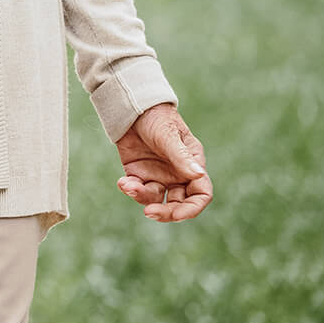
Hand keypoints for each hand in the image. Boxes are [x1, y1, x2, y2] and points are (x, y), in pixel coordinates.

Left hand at [114, 103, 211, 221]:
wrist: (132, 107)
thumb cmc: (157, 117)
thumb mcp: (169, 136)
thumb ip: (181, 157)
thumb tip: (198, 175)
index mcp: (192, 166)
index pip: (201, 194)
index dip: (192, 208)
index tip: (177, 214)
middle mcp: (178, 175)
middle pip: (179, 204)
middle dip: (166, 212)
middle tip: (150, 213)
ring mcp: (158, 175)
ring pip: (156, 199)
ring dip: (142, 197)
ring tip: (128, 185)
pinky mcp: (138, 173)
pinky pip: (137, 189)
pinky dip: (130, 189)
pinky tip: (123, 183)